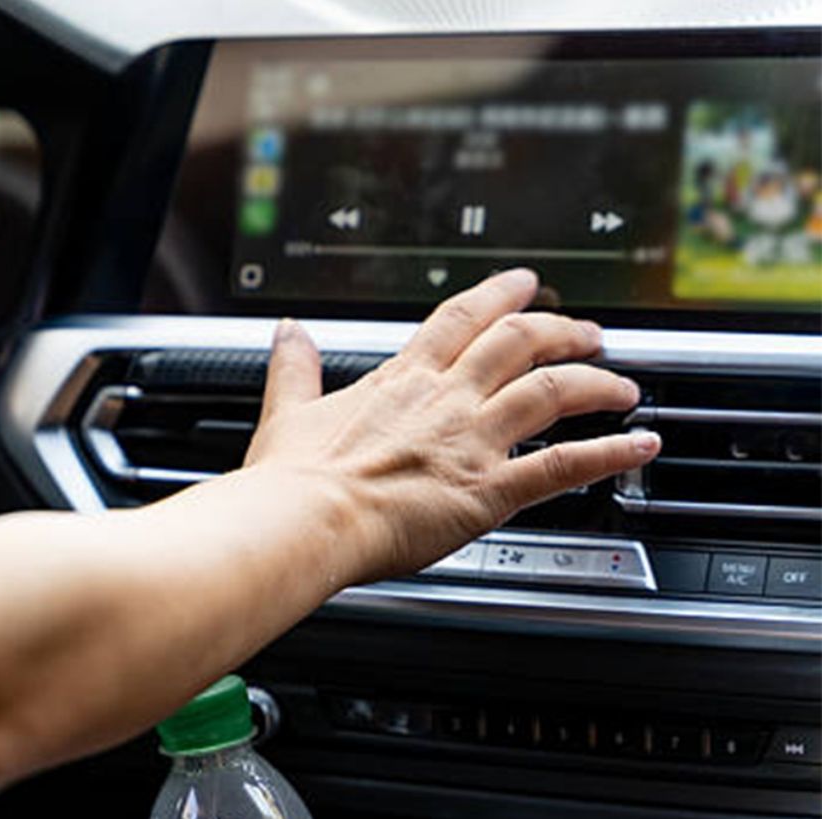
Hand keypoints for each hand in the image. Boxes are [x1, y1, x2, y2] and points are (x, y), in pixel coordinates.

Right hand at [243, 268, 660, 580]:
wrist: (307, 519)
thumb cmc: (295, 479)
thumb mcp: (288, 409)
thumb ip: (295, 368)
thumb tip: (288, 332)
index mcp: (401, 380)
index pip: (461, 318)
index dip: (499, 295)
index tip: (524, 284)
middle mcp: (446, 399)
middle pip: (518, 343)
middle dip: (562, 331)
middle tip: (589, 332)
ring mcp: (473, 440)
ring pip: (551, 391)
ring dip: (596, 382)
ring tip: (624, 385)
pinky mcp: (490, 490)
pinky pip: (565, 465)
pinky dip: (611, 453)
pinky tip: (640, 445)